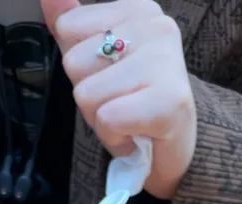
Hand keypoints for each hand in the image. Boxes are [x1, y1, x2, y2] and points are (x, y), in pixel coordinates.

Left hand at [42, 0, 195, 199]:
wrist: (173, 151)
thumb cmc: (133, 104)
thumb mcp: (94, 60)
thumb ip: (71, 25)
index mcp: (138, 10)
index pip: (67, 28)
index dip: (79, 65)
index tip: (110, 80)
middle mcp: (157, 26)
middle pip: (73, 62)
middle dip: (88, 96)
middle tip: (121, 105)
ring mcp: (166, 61)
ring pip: (86, 94)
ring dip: (100, 120)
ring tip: (128, 121)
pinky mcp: (169, 101)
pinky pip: (107, 119)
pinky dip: (114, 138)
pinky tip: (136, 135)